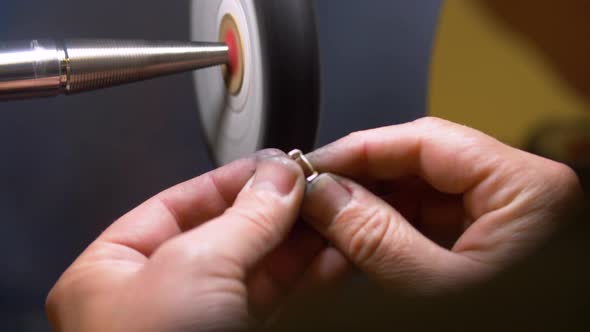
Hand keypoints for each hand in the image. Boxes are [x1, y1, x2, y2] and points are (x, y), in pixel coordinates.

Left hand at [46, 150, 347, 331]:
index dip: (231, 180)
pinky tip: (331, 254)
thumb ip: (243, 216)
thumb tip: (281, 176)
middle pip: (223, 234)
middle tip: (314, 186)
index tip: (277, 165)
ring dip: (297, 241)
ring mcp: (199, 325)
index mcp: (113, 272)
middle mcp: (153, 299)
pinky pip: (274, 301)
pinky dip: (305, 276)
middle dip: (272, 210)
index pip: (178, 204)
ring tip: (332, 212)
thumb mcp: (195, 265)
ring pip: (255, 270)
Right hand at [302, 117, 581, 293]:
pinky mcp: (492, 230)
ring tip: (329, 214)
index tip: (315, 164)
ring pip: (422, 185)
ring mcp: (508, 208)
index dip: (360, 149)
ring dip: (371, 200)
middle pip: (422, 159)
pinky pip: (432, 211)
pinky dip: (392, 221)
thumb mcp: (432, 289)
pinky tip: (359, 231)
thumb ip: (375, 237)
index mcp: (527, 189)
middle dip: (362, 177)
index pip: (427, 140)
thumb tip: (325, 193)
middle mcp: (522, 190)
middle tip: (315, 191)